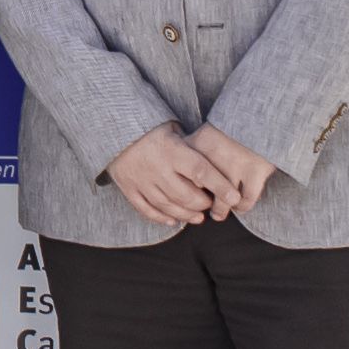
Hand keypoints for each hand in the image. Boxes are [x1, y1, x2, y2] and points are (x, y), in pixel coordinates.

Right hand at [106, 124, 229, 230]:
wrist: (113, 127)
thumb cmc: (150, 127)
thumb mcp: (173, 128)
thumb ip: (190, 146)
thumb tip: (215, 162)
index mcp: (172, 150)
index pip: (201, 171)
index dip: (220, 186)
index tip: (235, 198)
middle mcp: (157, 167)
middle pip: (186, 195)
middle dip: (203, 204)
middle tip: (211, 205)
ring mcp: (141, 179)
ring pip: (167, 206)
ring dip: (186, 215)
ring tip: (198, 217)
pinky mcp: (128, 187)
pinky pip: (146, 209)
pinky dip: (161, 218)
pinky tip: (173, 221)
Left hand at [190, 124, 279, 220]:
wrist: (261, 116)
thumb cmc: (229, 128)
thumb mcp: (204, 133)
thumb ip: (189, 150)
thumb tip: (177, 175)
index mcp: (199, 143)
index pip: (184, 176)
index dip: (184, 188)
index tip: (185, 193)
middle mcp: (215, 155)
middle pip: (201, 192)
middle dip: (201, 203)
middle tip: (202, 207)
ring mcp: (237, 164)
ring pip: (224, 201)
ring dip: (221, 210)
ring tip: (218, 212)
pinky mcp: (256, 171)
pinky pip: (246, 200)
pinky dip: (242, 206)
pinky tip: (239, 204)